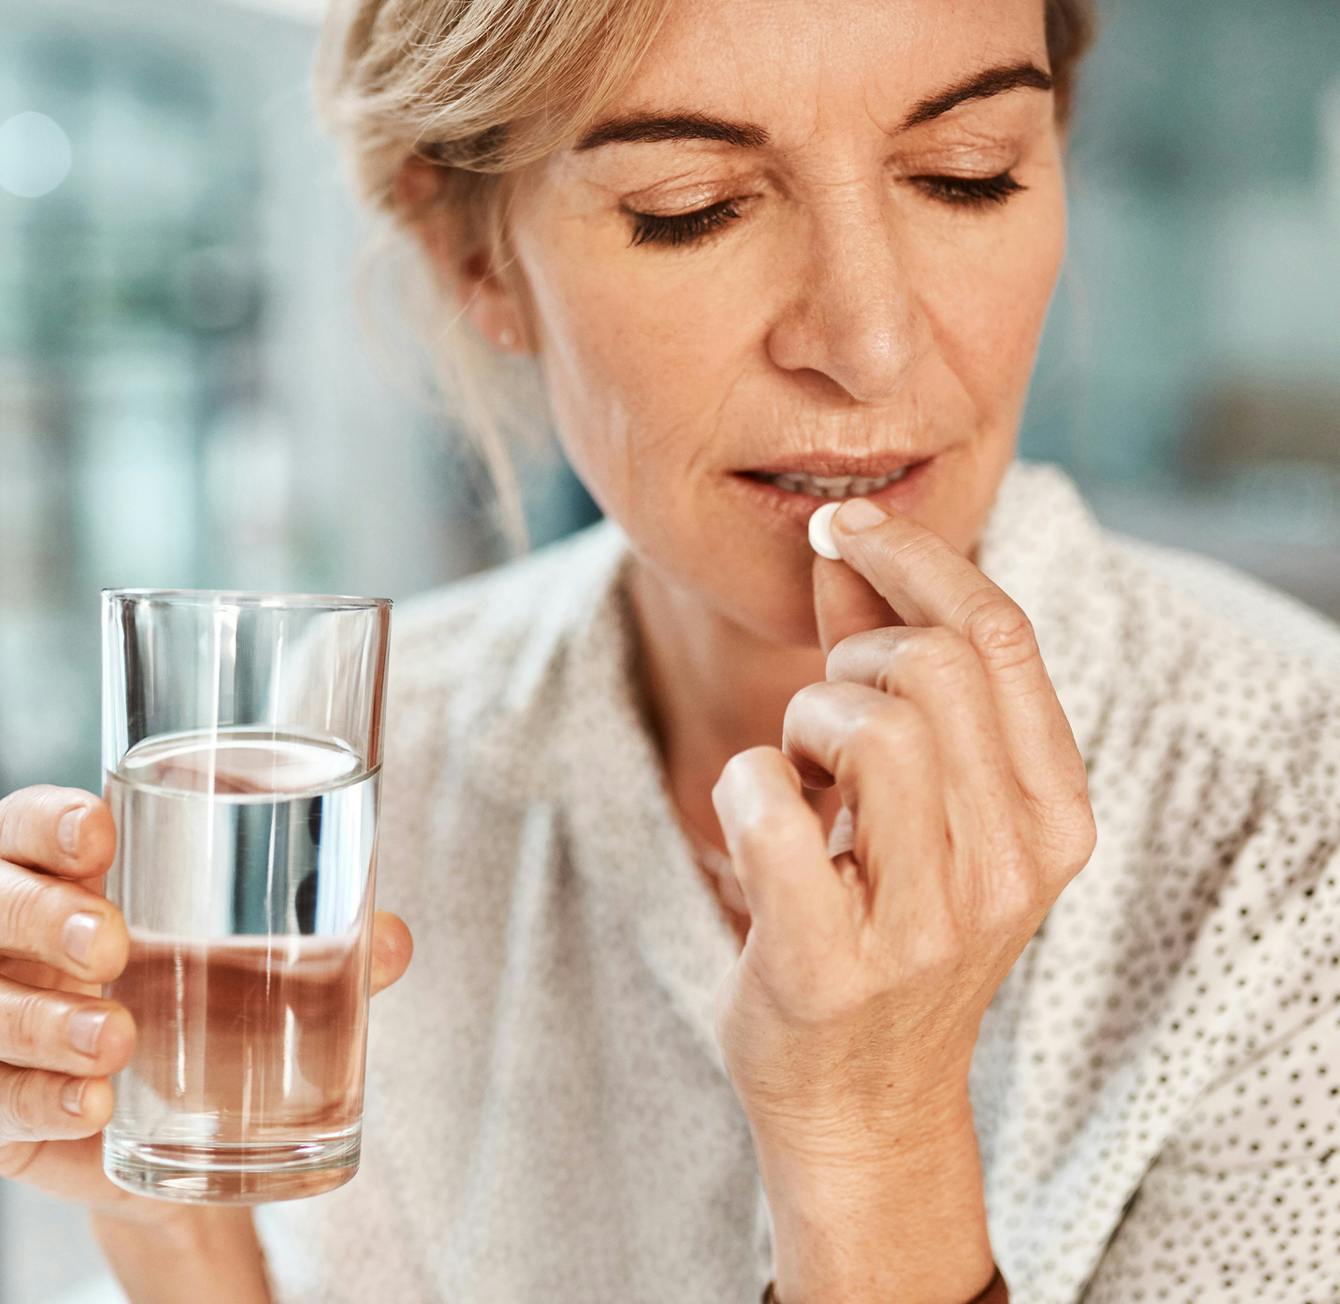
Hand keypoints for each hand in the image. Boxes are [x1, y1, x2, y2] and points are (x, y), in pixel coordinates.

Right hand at [0, 783, 412, 1224]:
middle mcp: (14, 939)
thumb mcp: (261, 969)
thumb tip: (395, 941)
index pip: (26, 828)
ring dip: (45, 1019)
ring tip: (118, 1039)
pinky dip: (39, 1100)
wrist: (189, 1136)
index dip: (49, 824)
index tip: (101, 833)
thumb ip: (324, 953)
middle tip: (114, 943)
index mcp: (68, 879)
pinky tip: (93, 1105)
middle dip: (42, 916)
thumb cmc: (213, 1006)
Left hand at [709, 496, 1095, 1299]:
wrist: (861, 1097)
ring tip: (803, 775)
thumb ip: (888, 666)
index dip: (914, 557)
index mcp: (1052, 813)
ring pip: (871, 730)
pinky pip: (772, 818)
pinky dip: (744, 786)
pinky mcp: (831, 970)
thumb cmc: (884, 919)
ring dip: (805, 724)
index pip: (1001, 635)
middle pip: (934, 669)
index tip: (842, 526)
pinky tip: (756, 812)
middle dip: (852, 659)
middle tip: (824, 715)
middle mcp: (1011, 867)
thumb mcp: (922, 797)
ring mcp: (928, 927)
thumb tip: (844, 544)